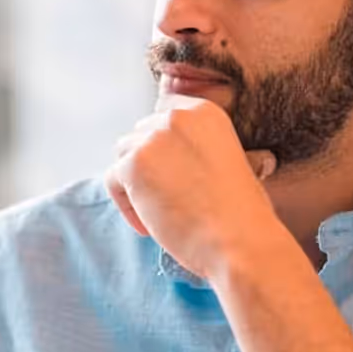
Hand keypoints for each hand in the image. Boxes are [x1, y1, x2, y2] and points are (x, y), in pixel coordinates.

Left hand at [105, 96, 280, 277]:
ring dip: (134, 184)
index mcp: (204, 112)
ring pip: (123, 155)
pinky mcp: (132, 165)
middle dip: (148, 166)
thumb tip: (163, 160)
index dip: (163, 146)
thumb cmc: (239, 213)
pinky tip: (149, 228)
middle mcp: (177, 117)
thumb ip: (193, 149)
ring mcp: (152, 139)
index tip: (171, 174)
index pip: (164, 114)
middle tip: (165, 200)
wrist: (239, 239)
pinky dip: (127, 207)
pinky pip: (113, 181)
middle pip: (140, 134)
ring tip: (158, 214)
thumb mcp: (226, 160)